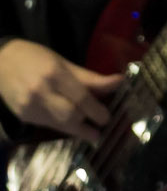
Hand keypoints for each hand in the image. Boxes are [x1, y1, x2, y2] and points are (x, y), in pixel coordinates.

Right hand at [0, 39, 121, 141]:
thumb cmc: (35, 57)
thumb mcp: (63, 62)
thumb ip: (88, 76)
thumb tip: (118, 82)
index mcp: (54, 74)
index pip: (81, 96)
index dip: (97, 109)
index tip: (108, 117)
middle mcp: (41, 92)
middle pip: (70, 115)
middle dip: (88, 124)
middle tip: (102, 127)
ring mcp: (29, 107)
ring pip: (59, 124)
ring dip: (78, 129)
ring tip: (92, 133)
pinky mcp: (23, 116)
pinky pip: (48, 124)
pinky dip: (62, 126)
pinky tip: (72, 126)